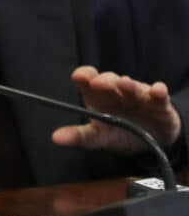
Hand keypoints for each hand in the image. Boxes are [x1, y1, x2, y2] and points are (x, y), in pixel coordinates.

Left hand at [52, 66, 181, 153]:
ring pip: (133, 86)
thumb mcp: (99, 137)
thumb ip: (79, 136)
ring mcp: (138, 96)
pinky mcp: (159, 104)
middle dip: (104, 81)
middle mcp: (117, 92)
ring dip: (129, 84)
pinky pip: (159, 96)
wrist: (152, 139)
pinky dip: (159, 92)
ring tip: (124, 83)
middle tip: (98, 83)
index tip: (79, 76)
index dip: (84, 76)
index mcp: (99, 97)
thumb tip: (55, 138)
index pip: (89, 80)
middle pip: (110, 81)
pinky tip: (158, 90)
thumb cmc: (119, 132)